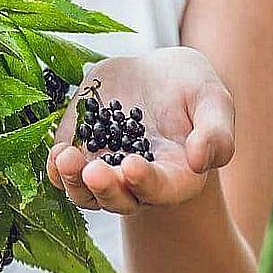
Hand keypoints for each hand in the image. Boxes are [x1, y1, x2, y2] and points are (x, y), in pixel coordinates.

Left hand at [46, 46, 235, 214]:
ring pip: (85, 193)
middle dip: (106, 189)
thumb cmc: (190, 87)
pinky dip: (55, 169)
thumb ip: (216, 131)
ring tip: (67, 158)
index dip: (146, 183)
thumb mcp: (212, 99)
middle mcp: (137, 182)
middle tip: (95, 171)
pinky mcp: (79, 153)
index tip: (132, 165)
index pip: (162, 190)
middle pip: (120, 200)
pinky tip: (57, 153)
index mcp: (177, 176)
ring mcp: (105, 169)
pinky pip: (62, 174)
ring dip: (74, 182)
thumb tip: (202, 160)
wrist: (153, 73)